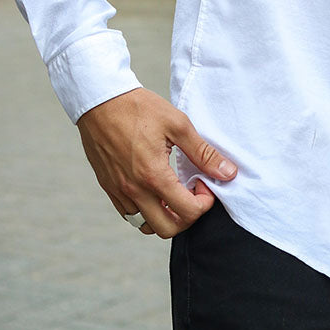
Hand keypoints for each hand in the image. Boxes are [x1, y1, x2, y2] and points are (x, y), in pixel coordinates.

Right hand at [77, 88, 236, 237]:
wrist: (101, 100)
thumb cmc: (138, 108)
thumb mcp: (178, 124)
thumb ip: (203, 153)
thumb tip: (228, 172)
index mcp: (153, 176)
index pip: (188, 212)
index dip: (204, 202)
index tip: (204, 182)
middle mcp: (134, 190)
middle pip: (167, 229)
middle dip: (187, 217)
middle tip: (192, 192)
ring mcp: (118, 191)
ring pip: (145, 225)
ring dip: (165, 216)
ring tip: (173, 191)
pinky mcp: (108, 188)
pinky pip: (129, 214)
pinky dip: (145, 211)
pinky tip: (154, 189)